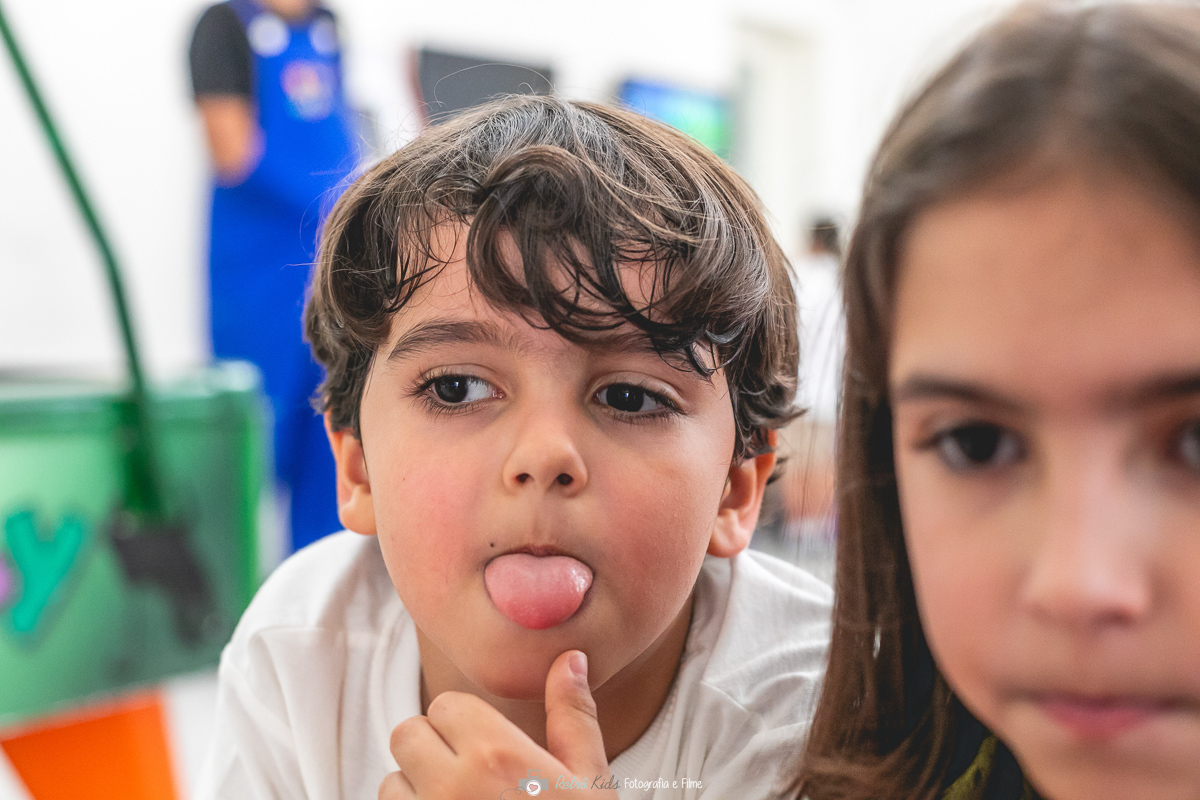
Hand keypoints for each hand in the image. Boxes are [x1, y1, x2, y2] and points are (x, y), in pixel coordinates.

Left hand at [380, 650, 619, 798]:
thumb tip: (568, 660)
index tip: (487, 744)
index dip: (465, 721)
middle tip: (467, 773)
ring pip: (390, 784)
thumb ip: (572, 715)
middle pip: (407, 735)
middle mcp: (452, 785)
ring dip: (414, 790)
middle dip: (432, 747)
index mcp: (496, 754)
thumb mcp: (590, 780)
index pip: (445, 704)